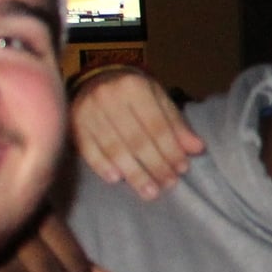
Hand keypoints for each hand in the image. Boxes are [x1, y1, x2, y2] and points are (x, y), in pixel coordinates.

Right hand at [74, 67, 202, 199]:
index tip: (182, 169)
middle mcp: (109, 97)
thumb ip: (176, 124)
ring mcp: (88, 111)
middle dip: (155, 165)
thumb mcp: (158, 100)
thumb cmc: (133, 94)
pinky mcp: (74, 124)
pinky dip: (102, 166)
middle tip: (168, 185)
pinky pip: (89, 150)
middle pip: (136, 139)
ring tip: (150, 192)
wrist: (94, 79)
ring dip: (134, 173)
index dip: (170, 149)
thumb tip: (197, 148)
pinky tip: (116, 180)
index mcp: (134, 87)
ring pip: (114, 148)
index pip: (156, 125)